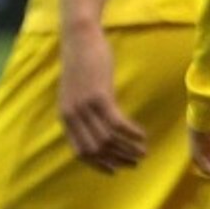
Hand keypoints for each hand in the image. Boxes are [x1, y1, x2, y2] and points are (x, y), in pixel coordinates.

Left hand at [56, 25, 147, 170]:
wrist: (80, 38)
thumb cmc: (82, 62)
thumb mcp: (78, 92)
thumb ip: (84, 111)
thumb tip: (100, 129)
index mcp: (65, 117)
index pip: (81, 152)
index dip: (99, 165)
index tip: (116, 170)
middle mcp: (72, 116)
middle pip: (96, 149)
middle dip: (118, 160)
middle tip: (136, 162)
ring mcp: (84, 107)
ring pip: (108, 139)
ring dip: (128, 148)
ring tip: (144, 151)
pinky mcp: (99, 96)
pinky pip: (117, 124)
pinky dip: (131, 133)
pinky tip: (143, 135)